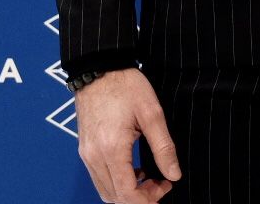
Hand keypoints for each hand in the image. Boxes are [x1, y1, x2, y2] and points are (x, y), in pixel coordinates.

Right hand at [74, 69, 181, 202]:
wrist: (99, 69)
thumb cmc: (126, 86)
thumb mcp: (152, 114)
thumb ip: (164, 147)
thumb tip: (174, 174)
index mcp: (112, 150)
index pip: (126, 193)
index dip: (147, 199)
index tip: (165, 188)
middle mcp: (94, 157)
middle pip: (114, 196)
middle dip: (139, 198)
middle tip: (161, 184)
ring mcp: (86, 154)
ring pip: (105, 190)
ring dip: (127, 192)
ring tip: (149, 178)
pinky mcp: (85, 149)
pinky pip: (99, 177)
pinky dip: (116, 182)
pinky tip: (134, 170)